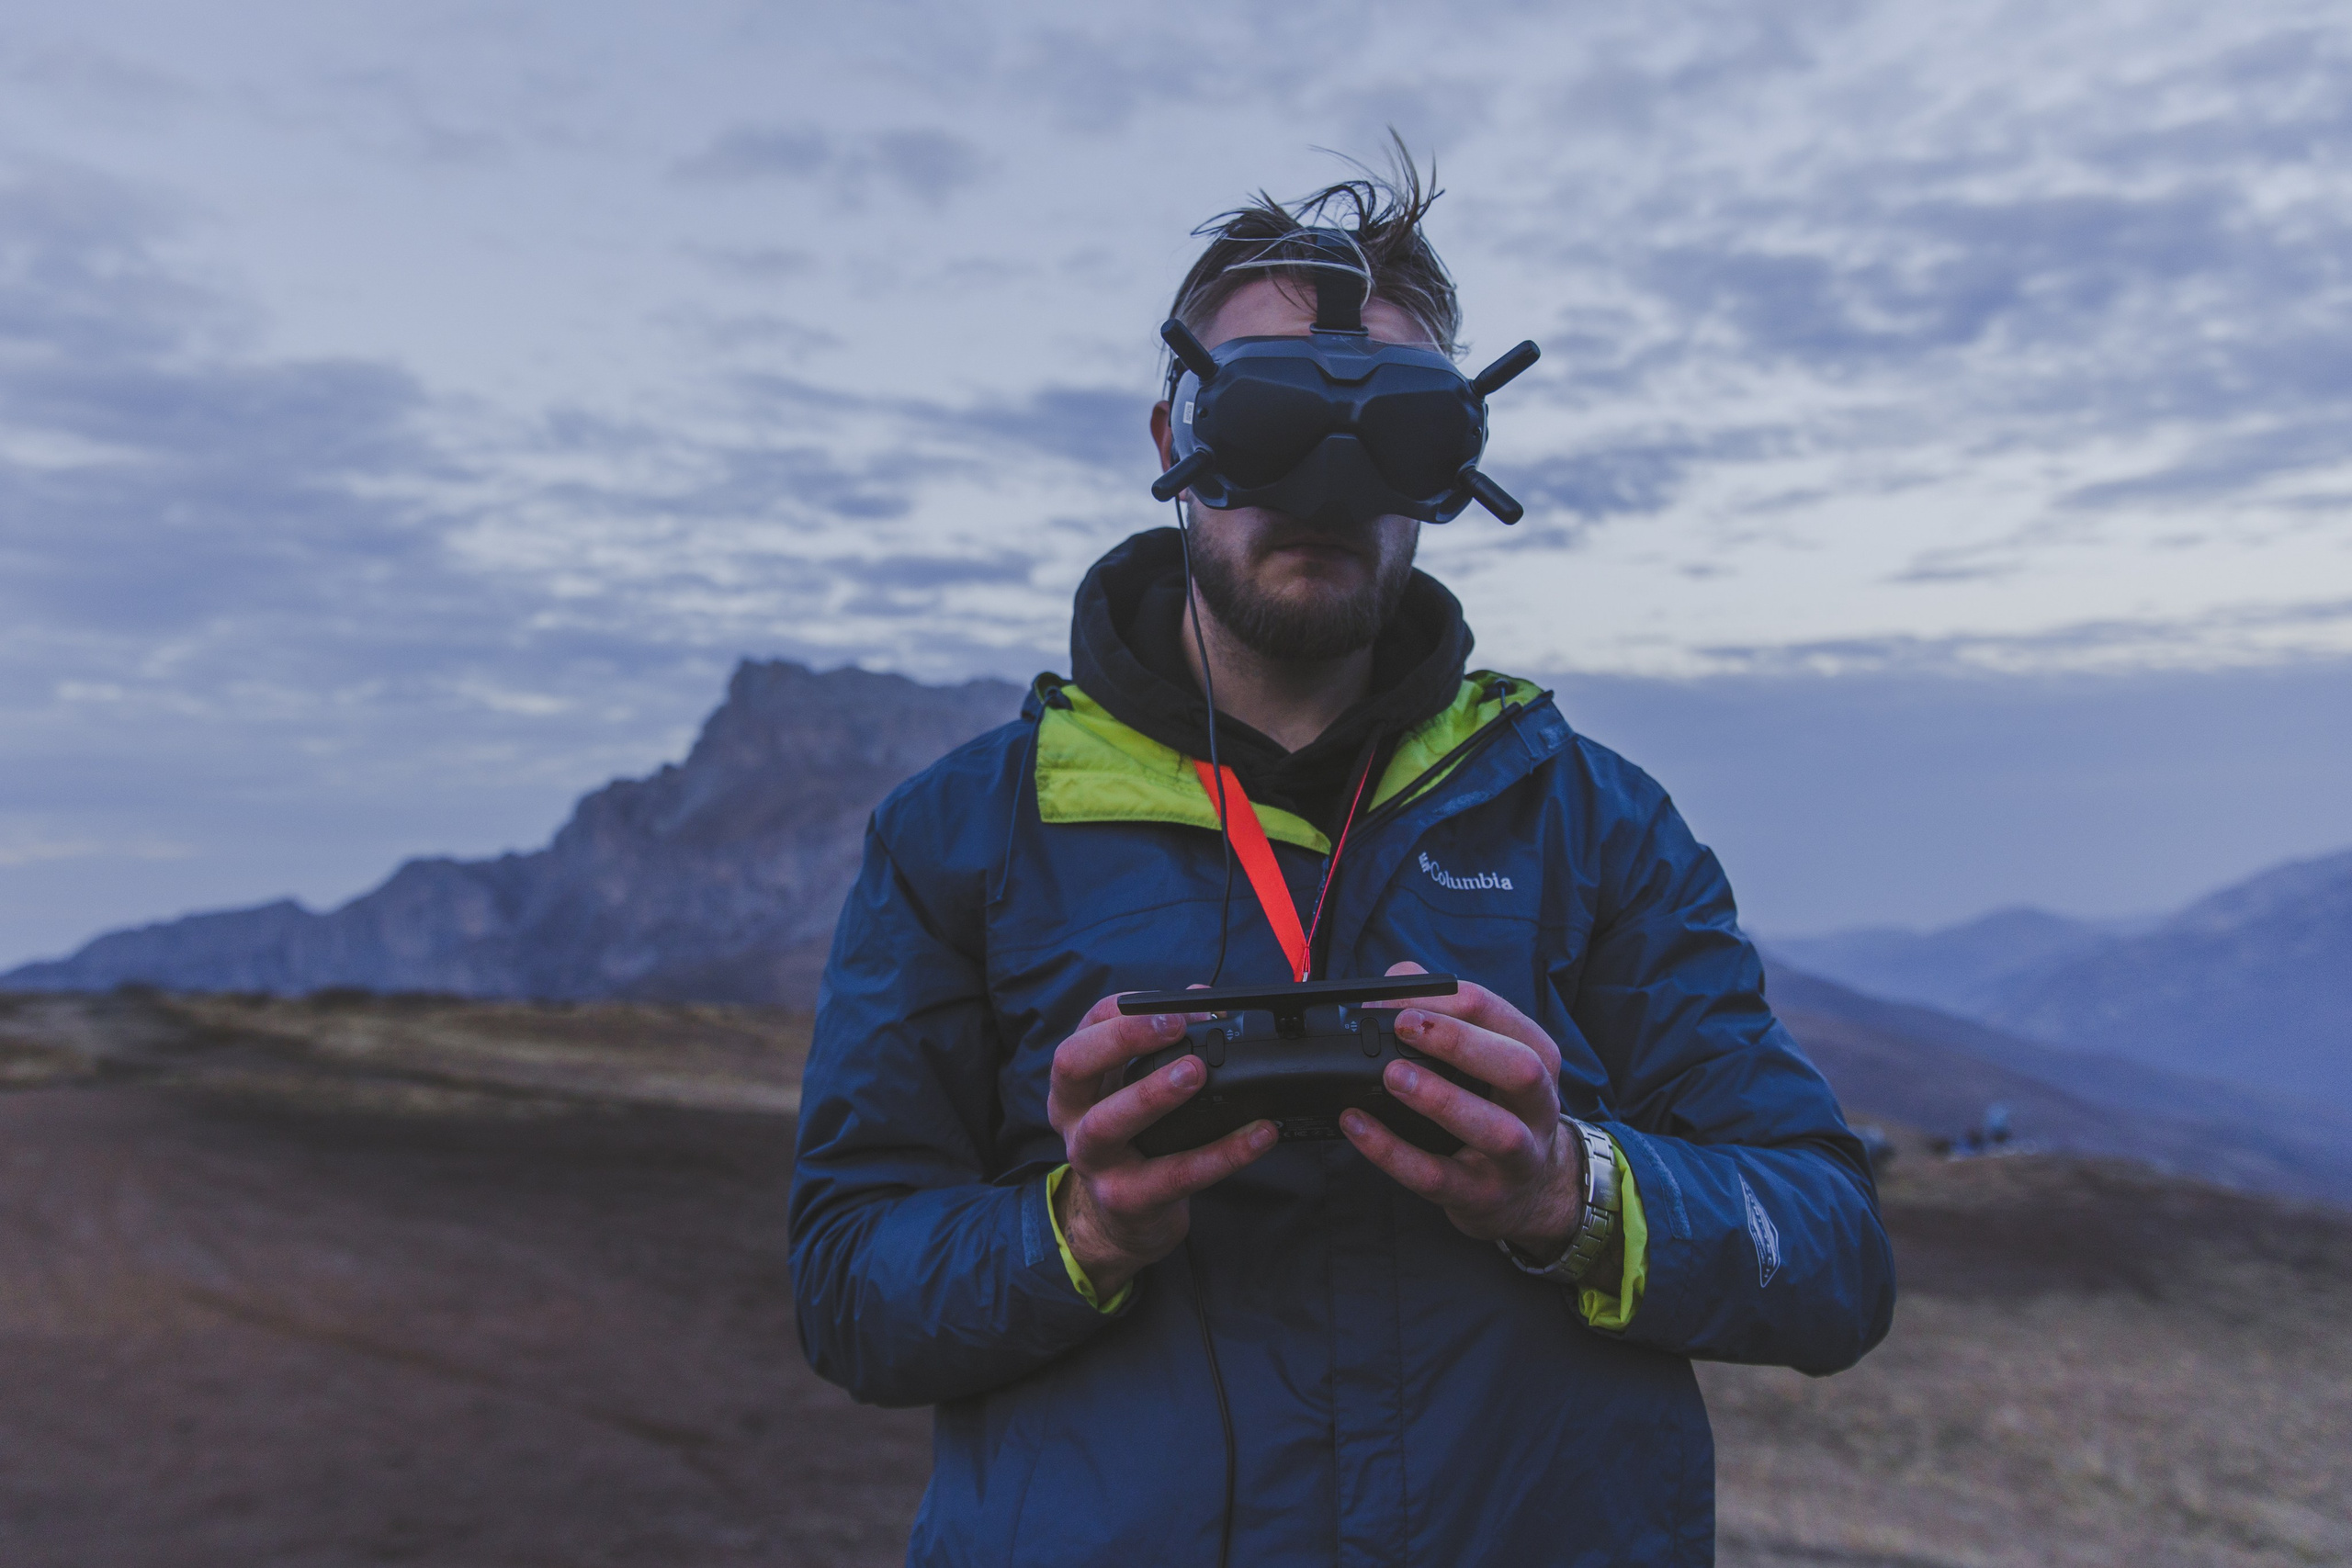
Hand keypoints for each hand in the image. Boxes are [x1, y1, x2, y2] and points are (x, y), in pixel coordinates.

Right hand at [1048, 991, 1277, 1297]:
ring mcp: (1094, 1161)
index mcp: (1075, 1082)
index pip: (1084, 1027)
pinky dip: (1221, 1154)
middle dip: (1123, 1038)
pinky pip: (1175, 1175)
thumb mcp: (1134, 1090)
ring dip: (1153, 1093)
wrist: (1121, 1221)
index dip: (1126, 1010)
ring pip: (1108, 1122)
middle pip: (1073, 1064)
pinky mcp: (1127, 1199)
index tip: (1174, 1005)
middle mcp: (1072, 1116)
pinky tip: (1257, 1136)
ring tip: (1197, 1072)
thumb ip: (1162, 1045)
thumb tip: (1205, 997)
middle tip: (1176, 1026)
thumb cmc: (1133, 1141)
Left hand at [1340, 962, 1585, 1257]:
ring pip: (1494, 1129)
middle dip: (1461, 1042)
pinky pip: (1438, 1177)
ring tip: (1392, 1075)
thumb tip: (1397, 977)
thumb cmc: (1496, 1106)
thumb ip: (1443, 1012)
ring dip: (1441, 1098)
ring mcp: (1518, 1157)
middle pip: (1520, 1067)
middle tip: (1403, 1026)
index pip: (1499, 1015)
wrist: (1532, 1191)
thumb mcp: (1485, 1056)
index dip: (1445, 1000)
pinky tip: (1356, 1125)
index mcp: (1536, 1055)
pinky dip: (1393, 1152)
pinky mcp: (1482, 1196)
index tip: (1395, 1000)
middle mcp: (1538, 1105)